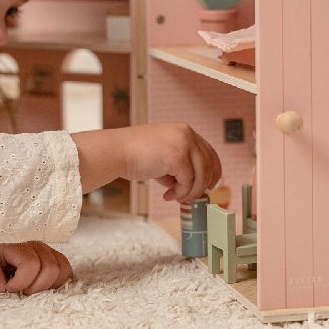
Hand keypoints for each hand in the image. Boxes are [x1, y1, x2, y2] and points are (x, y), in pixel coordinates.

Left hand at [0, 242, 72, 294]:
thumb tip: (2, 287)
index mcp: (17, 241)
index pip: (31, 265)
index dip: (21, 283)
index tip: (7, 288)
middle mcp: (36, 243)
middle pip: (50, 269)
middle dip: (35, 287)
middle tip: (20, 291)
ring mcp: (47, 248)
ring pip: (62, 269)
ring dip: (47, 285)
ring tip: (30, 288)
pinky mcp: (52, 254)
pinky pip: (66, 268)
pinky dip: (56, 281)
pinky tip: (40, 284)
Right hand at [82, 122, 221, 202]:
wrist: (115, 152)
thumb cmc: (133, 154)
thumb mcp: (161, 155)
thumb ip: (178, 166)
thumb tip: (190, 186)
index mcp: (183, 130)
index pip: (209, 152)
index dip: (212, 171)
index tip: (209, 186)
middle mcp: (186, 134)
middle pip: (209, 164)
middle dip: (202, 185)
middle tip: (190, 197)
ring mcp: (183, 144)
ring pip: (201, 175)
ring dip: (190, 191)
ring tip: (176, 198)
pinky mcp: (177, 157)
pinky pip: (188, 181)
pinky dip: (180, 192)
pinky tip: (167, 195)